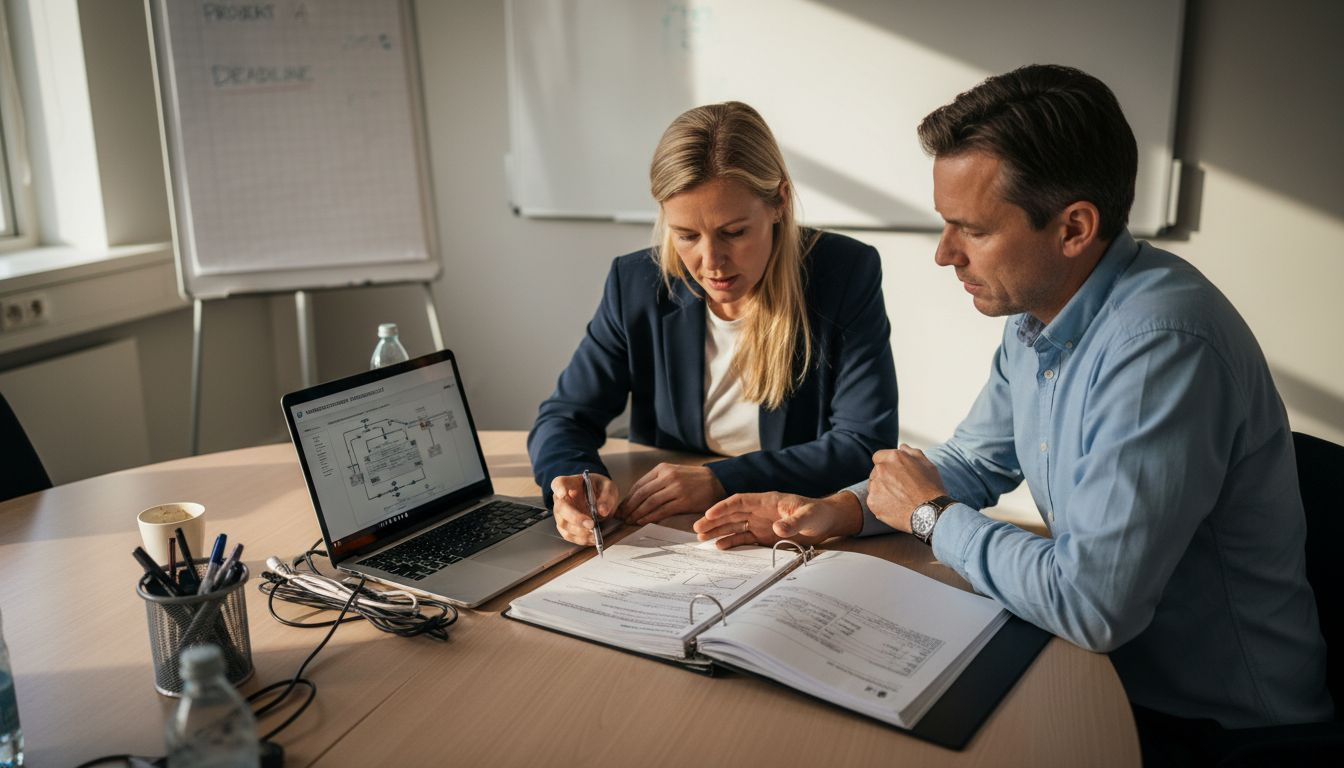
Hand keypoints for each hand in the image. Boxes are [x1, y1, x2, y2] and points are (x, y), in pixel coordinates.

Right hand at [550, 473, 619, 545]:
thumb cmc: (600, 489)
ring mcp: (561, 514)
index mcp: (570, 483)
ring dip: (579, 531)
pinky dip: (581, 539)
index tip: (563, 493)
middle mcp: (561, 498)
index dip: (558, 489)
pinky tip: (592, 538)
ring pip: (564, 524)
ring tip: (595, 533)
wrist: (600, 497)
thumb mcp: (608, 487)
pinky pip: (569, 535)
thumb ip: (607, 496)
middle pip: (561, 508)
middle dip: (575, 518)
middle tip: (591, 524)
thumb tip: (602, 511)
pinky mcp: (566, 526)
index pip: (558, 483)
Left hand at [619, 463, 726, 524]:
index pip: (639, 485)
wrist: (716, 481)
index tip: (621, 508)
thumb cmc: (693, 480)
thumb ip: (656, 482)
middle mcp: (667, 476)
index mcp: (662, 469)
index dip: (628, 498)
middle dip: (629, 507)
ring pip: (650, 502)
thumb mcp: (673, 473)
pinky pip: (662, 510)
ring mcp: (676, 488)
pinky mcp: (683, 500)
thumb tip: (636, 498)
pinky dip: (650, 517)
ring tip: (630, 521)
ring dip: (637, 514)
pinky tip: (642, 521)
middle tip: (621, 517)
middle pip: (642, 494)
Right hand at [693, 492, 862, 549]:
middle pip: (731, 514)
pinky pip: (743, 538)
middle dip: (714, 521)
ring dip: (718, 531)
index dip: (723, 507)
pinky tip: (719, 546)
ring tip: (701, 538)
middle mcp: (760, 511)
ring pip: (734, 526)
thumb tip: (777, 529)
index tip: (708, 514)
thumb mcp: (809, 516)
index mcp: (767, 501)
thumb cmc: (818, 513)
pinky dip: (731, 541)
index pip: (739, 501)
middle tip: (697, 529)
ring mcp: (760, 523)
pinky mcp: (763, 536)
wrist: (827, 521)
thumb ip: (793, 523)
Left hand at [867, 445, 947, 532]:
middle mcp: (882, 469)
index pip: (878, 456)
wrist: (929, 513)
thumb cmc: (931, 488)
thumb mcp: (927, 465)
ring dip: (881, 490)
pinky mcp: (872, 501)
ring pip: (873, 486)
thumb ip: (911, 453)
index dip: (886, 465)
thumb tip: (902, 447)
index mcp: (894, 457)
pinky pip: (873, 500)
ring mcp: (875, 485)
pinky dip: (881, 504)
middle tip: (899, 489)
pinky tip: (895, 507)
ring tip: (898, 499)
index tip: (893, 473)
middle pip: (875, 472)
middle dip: (884, 478)